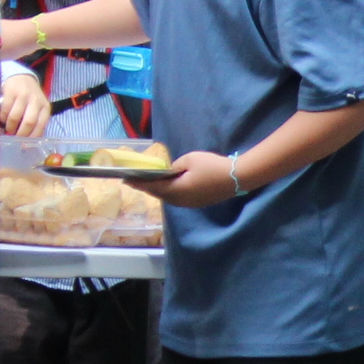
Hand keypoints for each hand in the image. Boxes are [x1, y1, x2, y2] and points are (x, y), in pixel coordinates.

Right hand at [0, 65, 49, 138]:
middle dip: (20, 134)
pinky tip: (4, 118)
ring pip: (15, 117)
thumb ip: (36, 123)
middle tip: (14, 137)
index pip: (40, 126)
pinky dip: (3, 117)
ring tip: (9, 128)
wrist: (21, 78)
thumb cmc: (30, 98)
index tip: (24, 145)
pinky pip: (5, 110)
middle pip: (29, 122)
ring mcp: (23, 95)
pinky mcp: (11, 92)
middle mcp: (36, 100)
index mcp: (45, 107)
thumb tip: (27, 143)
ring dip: (10, 127)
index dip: (31, 137)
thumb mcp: (37, 109)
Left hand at [121, 149, 237, 207]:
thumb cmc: (211, 166)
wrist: (237, 178)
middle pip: (159, 195)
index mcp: (176, 190)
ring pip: (169, 198)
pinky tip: (168, 187)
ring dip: (158, 191)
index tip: (126, 180)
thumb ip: (175, 166)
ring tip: (149, 184)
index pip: (152, 187)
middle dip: (147, 188)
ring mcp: (190, 204)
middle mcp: (180, 201)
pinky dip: (170, 193)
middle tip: (134, 181)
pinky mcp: (198, 203)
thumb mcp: (189, 159)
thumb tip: (170, 172)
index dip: (138, 183)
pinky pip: (178, 198)